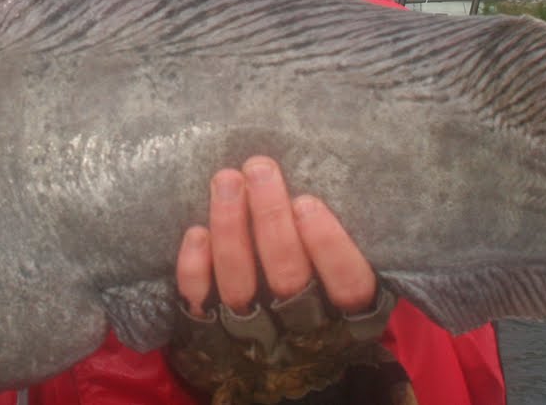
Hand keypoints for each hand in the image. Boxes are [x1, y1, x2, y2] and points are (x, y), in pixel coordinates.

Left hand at [175, 155, 376, 316]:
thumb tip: (341, 184)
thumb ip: (346, 254)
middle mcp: (300, 331)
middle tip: (260, 168)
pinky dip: (196, 268)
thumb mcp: (347, 290)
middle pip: (288, 277)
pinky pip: (199, 302)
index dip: (329, 245)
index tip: (307, 202)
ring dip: (231, 228)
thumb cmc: (321, 307)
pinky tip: (196, 232)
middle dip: (271, 218)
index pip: (349, 285)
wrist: (276, 377)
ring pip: (239, 285)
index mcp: (346, 319)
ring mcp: (252, 336)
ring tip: (228, 180)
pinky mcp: (209, 335)